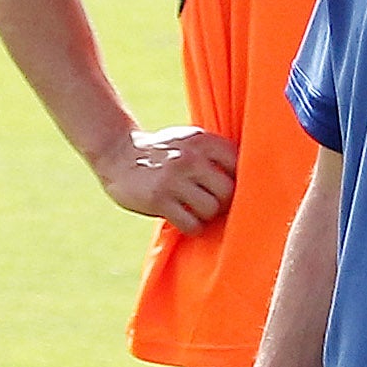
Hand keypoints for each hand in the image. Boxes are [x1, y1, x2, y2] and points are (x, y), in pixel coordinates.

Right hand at [94, 124, 236, 230]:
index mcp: (202, 141)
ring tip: (193, 209)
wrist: (116, 152)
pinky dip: (191, 226)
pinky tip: (182, 218)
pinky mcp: (158, 199)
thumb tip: (251, 179)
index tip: (230, 189)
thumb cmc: (162, 152)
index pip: (239, 165)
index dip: (240, 182)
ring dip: (205, 215)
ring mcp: (173, 178)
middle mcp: (190, 158)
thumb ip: (215, 154)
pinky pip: (191, 223)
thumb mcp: (189, 140)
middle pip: (228, 191)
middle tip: (211, 203)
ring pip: (211, 209)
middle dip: (223, 202)